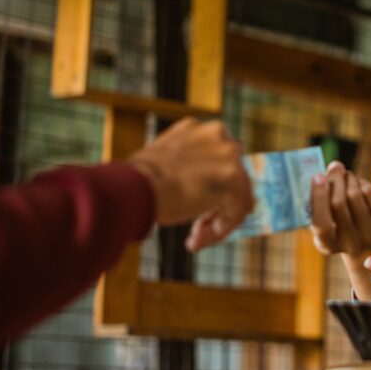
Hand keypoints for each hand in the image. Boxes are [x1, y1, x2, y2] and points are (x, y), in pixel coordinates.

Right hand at [125, 117, 253, 249]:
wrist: (133, 187)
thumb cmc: (136, 182)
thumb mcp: (163, 163)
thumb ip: (186, 167)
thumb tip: (197, 186)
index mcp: (200, 130)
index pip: (219, 163)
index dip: (208, 190)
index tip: (192, 211)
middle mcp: (218, 135)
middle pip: (232, 179)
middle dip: (215, 206)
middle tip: (195, 230)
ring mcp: (227, 155)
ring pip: (237, 196)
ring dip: (218, 221)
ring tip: (194, 239)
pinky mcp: (232, 178)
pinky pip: (237, 211)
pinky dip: (221, 229)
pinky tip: (196, 239)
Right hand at [309, 161, 370, 258]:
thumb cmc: (342, 225)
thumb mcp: (327, 219)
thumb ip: (323, 199)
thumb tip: (333, 169)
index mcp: (328, 245)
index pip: (321, 223)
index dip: (318, 197)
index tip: (317, 175)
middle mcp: (351, 243)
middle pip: (338, 203)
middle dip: (335, 180)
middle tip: (334, 166)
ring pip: (354, 194)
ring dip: (348, 178)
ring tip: (346, 175)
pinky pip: (369, 191)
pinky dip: (361, 181)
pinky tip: (359, 183)